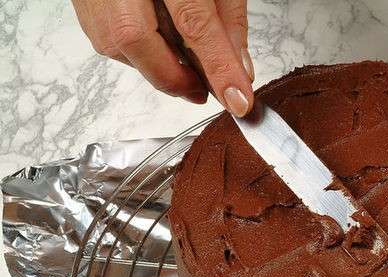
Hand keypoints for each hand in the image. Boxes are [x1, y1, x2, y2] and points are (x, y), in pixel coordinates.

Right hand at [72, 0, 253, 115]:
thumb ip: (230, 18)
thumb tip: (238, 68)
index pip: (194, 21)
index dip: (218, 66)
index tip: (237, 99)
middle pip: (135, 37)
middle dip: (173, 78)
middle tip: (202, 91)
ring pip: (113, 41)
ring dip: (153, 66)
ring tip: (183, 71)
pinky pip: (102, 33)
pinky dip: (135, 51)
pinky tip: (157, 47)